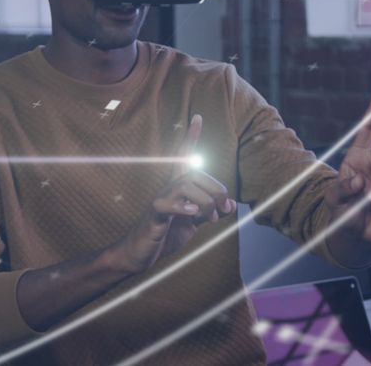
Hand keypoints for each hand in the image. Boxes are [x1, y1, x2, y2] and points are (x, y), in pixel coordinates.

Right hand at [110, 114, 236, 274]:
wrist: (139, 254)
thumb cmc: (165, 234)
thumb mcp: (194, 223)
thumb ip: (211, 211)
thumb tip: (231, 205)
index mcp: (178, 188)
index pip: (185, 157)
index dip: (191, 137)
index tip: (198, 117)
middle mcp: (168, 188)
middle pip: (194, 173)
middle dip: (216, 189)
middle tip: (222, 211)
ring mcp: (160, 200)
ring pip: (185, 185)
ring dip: (205, 201)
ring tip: (209, 217)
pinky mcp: (153, 215)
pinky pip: (167, 204)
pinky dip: (183, 208)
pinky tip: (192, 215)